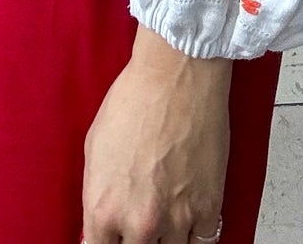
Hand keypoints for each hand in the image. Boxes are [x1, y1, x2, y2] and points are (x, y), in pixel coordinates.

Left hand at [81, 24, 230, 243]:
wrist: (176, 75)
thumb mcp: (94, 150)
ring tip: (163, 218)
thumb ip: (97, 197)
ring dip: (165, 240)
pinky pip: (204, 243)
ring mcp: (177, 219)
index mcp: (103, 209)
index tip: (112, 239)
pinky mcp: (208, 208)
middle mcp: (139, 222)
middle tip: (139, 222)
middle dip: (134, 241)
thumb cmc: (133, 101)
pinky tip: (189, 221)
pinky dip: (196, 236)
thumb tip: (99, 226)